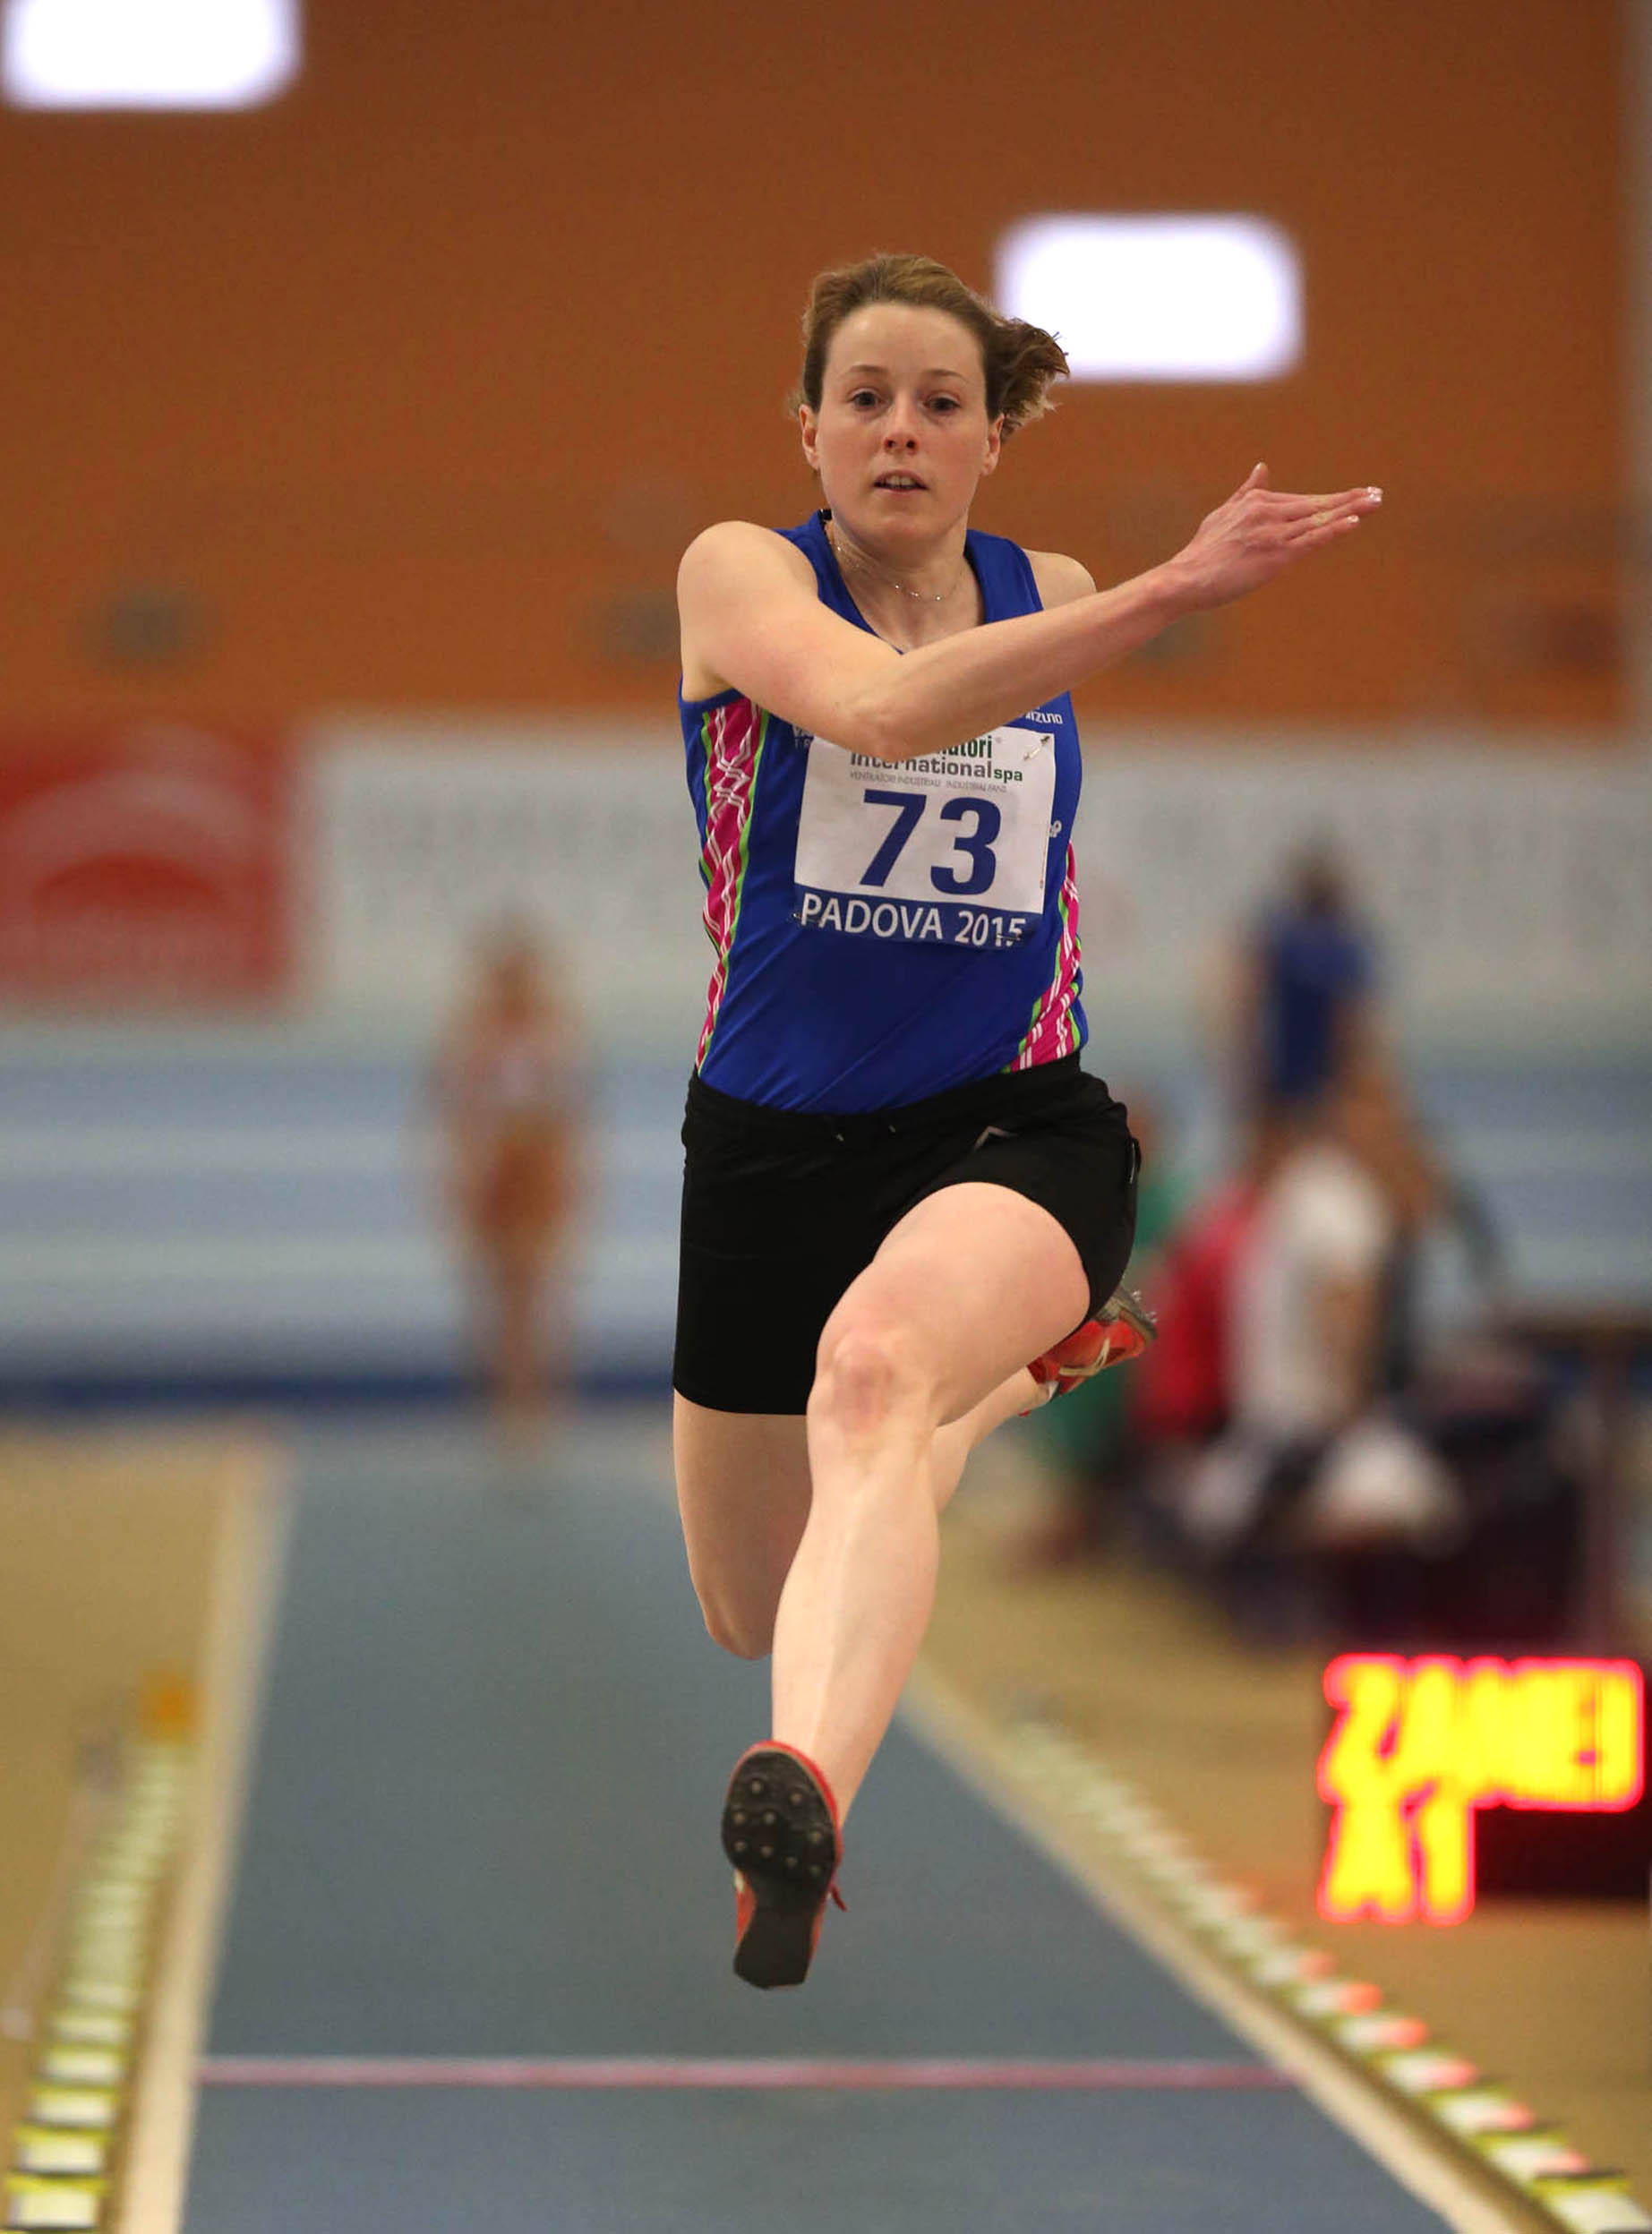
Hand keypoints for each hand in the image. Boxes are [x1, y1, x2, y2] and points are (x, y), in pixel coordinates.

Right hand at [1169, 464, 1381, 610]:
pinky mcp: (1274, 556)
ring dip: (1351, 510)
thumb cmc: (1202, 552)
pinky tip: (1353, 523)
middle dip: (1351, 499)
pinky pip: (1311, 540)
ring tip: (1375, 503)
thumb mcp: (1224, 513)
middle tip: (1378, 494)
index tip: (1359, 493)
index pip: (1304, 500)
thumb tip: (1262, 467)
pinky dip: (1333, 530)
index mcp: (1257, 501)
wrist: (1185, 578)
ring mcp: (1273, 533)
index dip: (1335, 498)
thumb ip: (1247, 491)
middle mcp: (1268, 512)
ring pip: (1319, 519)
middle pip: (1318, 504)